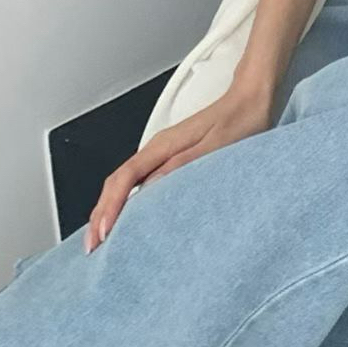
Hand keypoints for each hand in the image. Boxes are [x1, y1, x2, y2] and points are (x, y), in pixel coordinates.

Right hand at [84, 81, 276, 251]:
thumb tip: (152, 186)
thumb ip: (186, 163)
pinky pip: (140, 182)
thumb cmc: (241, 119)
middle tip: (92, 248)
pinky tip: (129, 218)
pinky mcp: (173, 159)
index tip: (102, 234)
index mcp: (165, 145)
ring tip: (102, 240)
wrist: (254, 98)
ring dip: (110, 209)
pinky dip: (127, 202)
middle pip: (117, 182)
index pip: (125, 178)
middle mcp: (159, 149)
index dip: (109, 207)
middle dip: (100, 214)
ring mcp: (165, 154)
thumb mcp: (218, 145)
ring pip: (126, 183)